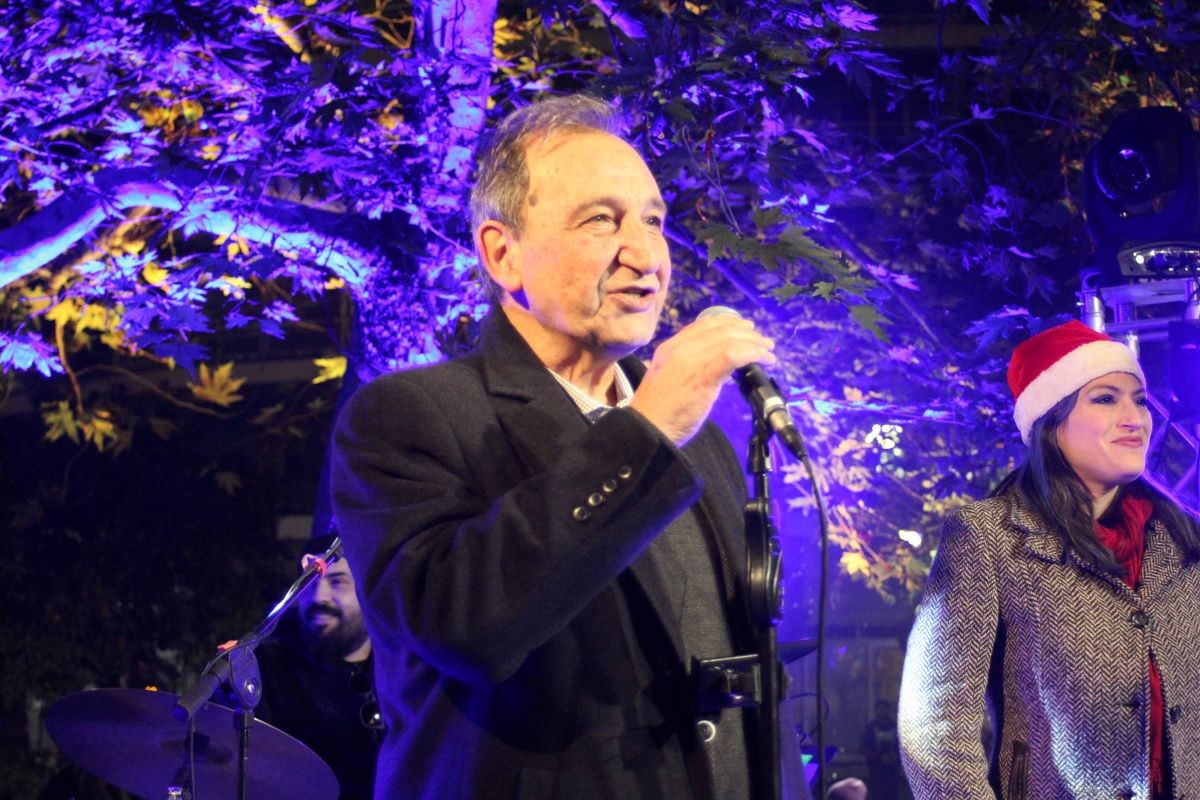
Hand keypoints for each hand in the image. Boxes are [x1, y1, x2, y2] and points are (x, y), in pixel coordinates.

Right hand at [630, 313, 775, 445]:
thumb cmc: (659, 413)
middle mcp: (679, 348)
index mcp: (669, 348)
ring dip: (754, 343)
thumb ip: (688, 368)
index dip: (727, 322)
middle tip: (762, 340)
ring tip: (767, 351)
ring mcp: (690, 360)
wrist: (646, 430)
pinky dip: (753, 354)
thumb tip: (717, 366)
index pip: (702, 325)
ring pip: (729, 339)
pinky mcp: (702, 376)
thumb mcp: (669, 379)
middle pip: (719, 329)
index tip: (744, 327)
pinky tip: (764, 360)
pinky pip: (733, 355)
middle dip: (746, 332)